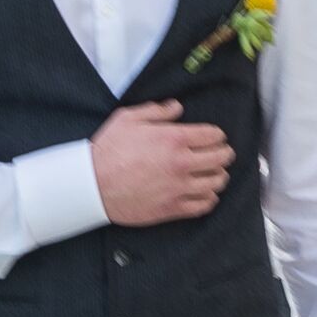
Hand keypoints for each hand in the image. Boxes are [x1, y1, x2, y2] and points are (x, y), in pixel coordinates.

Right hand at [92, 100, 231, 224]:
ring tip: (213, 173)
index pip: (214, 135)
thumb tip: (177, 107)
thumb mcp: (128, 118)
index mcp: (173, 139)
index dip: (218, 135)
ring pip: (217, 182)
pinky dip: (209, 198)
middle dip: (224, 153)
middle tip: (220, 153)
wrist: (92, 185)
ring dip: (218, 176)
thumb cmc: (108, 150)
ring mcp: (179, 188)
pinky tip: (204, 193)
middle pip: (222, 158)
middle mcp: (182, 163)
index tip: (214, 137)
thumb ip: (156, 111)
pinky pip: (205, 205)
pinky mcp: (173, 208)